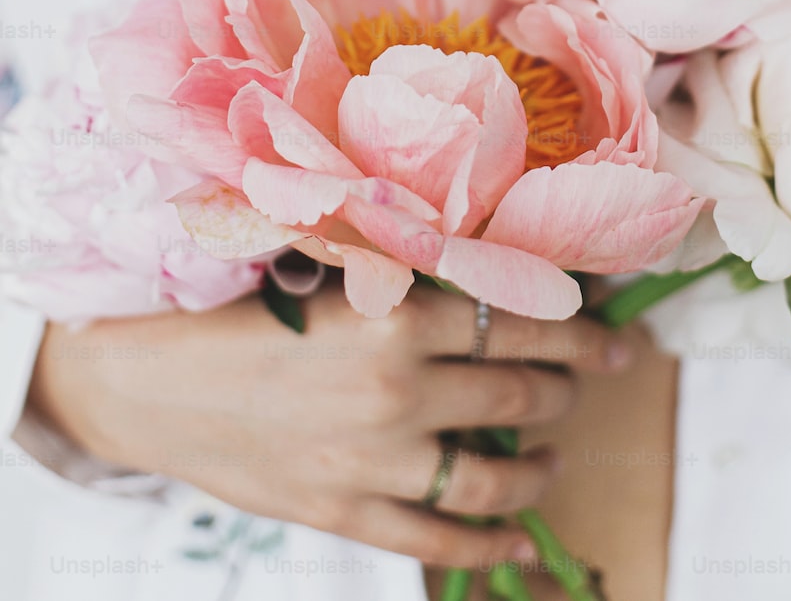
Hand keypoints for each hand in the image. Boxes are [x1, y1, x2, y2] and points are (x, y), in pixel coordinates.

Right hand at [27, 281, 632, 570]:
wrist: (154, 382)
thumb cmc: (244, 311)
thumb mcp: (331, 271)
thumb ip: (410, 274)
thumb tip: (493, 268)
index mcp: (396, 314)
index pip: (519, 318)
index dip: (579, 328)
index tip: (616, 334)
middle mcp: (397, 388)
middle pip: (517, 390)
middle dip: (565, 387)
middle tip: (586, 381)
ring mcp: (374, 461)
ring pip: (493, 472)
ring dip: (538, 464)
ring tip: (553, 453)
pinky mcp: (346, 513)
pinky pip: (439, 540)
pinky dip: (490, 542)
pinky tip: (518, 537)